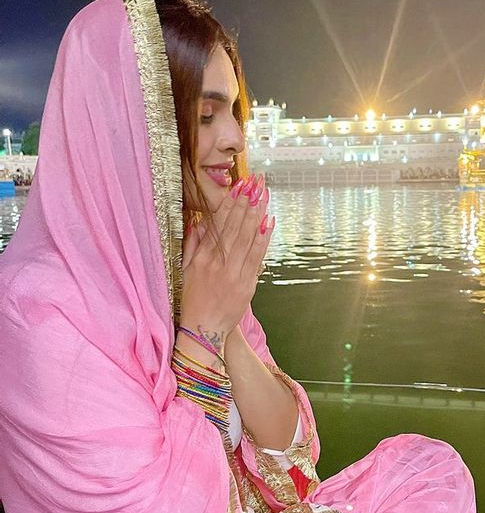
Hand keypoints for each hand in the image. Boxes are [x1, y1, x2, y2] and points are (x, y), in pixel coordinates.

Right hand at [179, 174, 273, 338]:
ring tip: (264, 195)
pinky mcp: (247, 285)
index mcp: (202, 258)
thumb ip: (193, 245)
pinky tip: (269, 222)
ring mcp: (233, 274)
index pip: (218, 224)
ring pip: (247, 239)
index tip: (238, 186)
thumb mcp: (186, 270)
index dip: (230, 203)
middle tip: (255, 183)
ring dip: (257, 215)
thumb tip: (198, 222)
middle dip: (246, 202)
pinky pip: (256, 257)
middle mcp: (218, 263)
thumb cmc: (194, 298)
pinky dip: (264, 239)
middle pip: (235, 227)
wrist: (203, 330)